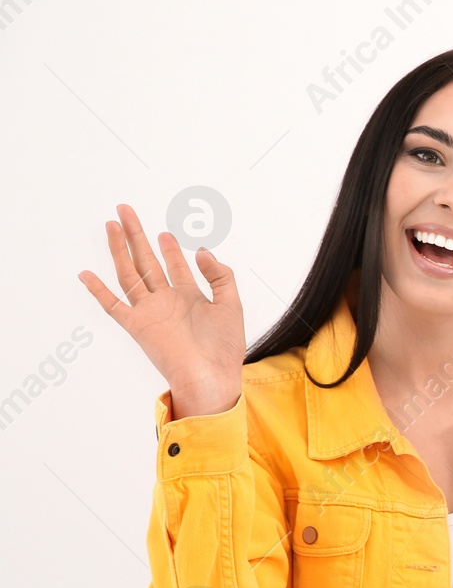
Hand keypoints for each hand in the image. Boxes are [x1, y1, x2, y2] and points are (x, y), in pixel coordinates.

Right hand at [78, 204, 246, 418]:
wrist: (210, 377)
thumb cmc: (224, 347)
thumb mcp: (231, 304)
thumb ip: (220, 276)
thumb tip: (202, 251)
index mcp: (190, 297)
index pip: (176, 266)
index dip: (170, 248)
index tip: (165, 232)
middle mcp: (167, 301)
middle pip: (147, 261)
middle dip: (137, 235)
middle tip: (125, 210)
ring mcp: (150, 312)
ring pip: (129, 274)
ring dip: (119, 250)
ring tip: (111, 225)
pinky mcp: (137, 326)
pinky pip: (113, 305)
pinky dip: (99, 290)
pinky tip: (86, 274)